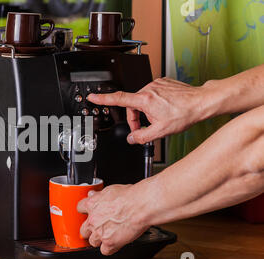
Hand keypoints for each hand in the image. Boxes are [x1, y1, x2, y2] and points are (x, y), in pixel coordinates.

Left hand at [77, 184, 151, 254]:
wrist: (140, 206)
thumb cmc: (130, 196)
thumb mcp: (111, 190)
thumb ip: (100, 195)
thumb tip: (94, 194)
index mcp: (92, 204)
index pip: (80, 208)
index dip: (85, 211)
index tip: (89, 212)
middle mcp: (93, 219)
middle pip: (83, 229)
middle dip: (90, 229)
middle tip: (98, 227)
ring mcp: (100, 232)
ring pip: (92, 241)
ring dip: (99, 240)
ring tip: (109, 235)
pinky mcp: (109, 243)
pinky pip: (105, 251)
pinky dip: (110, 248)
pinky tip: (115, 243)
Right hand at [87, 78, 213, 143]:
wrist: (202, 102)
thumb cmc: (185, 113)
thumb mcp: (161, 131)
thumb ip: (142, 136)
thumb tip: (133, 138)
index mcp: (145, 100)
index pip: (118, 99)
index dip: (103, 99)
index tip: (93, 97)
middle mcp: (149, 89)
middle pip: (132, 104)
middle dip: (136, 118)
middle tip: (144, 128)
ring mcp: (156, 84)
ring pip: (143, 100)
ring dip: (146, 111)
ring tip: (160, 118)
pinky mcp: (163, 82)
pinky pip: (152, 94)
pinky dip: (155, 103)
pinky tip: (166, 109)